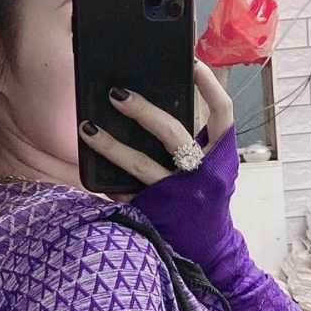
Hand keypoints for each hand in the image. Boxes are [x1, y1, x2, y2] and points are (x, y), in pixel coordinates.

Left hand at [78, 60, 233, 201]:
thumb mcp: (217, 167)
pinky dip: (106, 179)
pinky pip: (127, 192)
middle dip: (143, 110)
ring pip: (141, 165)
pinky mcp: (157, 212)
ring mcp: (178, 196)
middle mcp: (203, 175)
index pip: (222, 114)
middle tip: (115, 92)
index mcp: (222, 157)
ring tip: (88, 126)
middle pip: (173, 134)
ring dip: (111, 145)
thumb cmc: (208, 197)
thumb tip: (169, 96)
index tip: (191, 61)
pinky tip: (89, 164)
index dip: (209, 86)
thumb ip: (201, 138)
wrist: (211, 248)